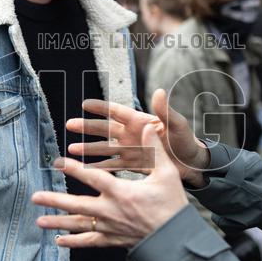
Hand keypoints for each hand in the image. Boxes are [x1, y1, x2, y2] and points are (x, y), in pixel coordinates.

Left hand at [34, 122, 188, 247]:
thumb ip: (154, 150)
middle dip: (55, 200)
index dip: (75, 169)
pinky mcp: (113, 240)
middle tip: (35, 197)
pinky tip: (59, 241)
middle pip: (77, 205)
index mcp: (122, 193)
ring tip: (39, 221)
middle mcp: (111, 211)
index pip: (93, 178)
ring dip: (58, 222)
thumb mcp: (167, 174)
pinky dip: (74, 242)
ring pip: (79, 225)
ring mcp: (110, 228)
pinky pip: (90, 241)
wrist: (176, 238)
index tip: (58, 162)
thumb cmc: (173, 205)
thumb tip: (148, 127)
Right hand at [66, 90, 209, 186]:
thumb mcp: (177, 125)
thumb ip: (165, 111)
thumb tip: (159, 91)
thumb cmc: (186, 141)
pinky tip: (85, 169)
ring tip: (71, 149)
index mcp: (141, 122)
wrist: (192, 165)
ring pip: (104, 149)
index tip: (85, 104)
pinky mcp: (132, 165)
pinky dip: (99, 167)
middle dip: (87, 127)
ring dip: (89, 149)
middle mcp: (132, 135)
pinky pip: (112, 166)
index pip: (117, 112)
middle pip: (105, 130)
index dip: (101, 108)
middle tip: (69, 124)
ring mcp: (130, 151)